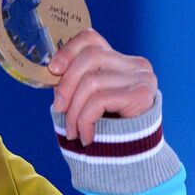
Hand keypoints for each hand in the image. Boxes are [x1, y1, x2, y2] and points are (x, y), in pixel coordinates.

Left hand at [47, 29, 156, 144]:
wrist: (131, 155)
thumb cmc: (104, 124)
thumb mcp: (85, 98)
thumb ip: (73, 81)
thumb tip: (51, 71)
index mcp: (118, 59)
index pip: (90, 38)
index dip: (67, 50)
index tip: (53, 70)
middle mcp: (134, 64)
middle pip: (89, 57)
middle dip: (66, 85)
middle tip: (59, 110)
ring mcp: (142, 77)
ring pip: (92, 81)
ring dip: (74, 111)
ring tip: (73, 131)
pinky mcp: (143, 94)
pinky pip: (100, 100)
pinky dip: (86, 120)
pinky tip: (86, 136)